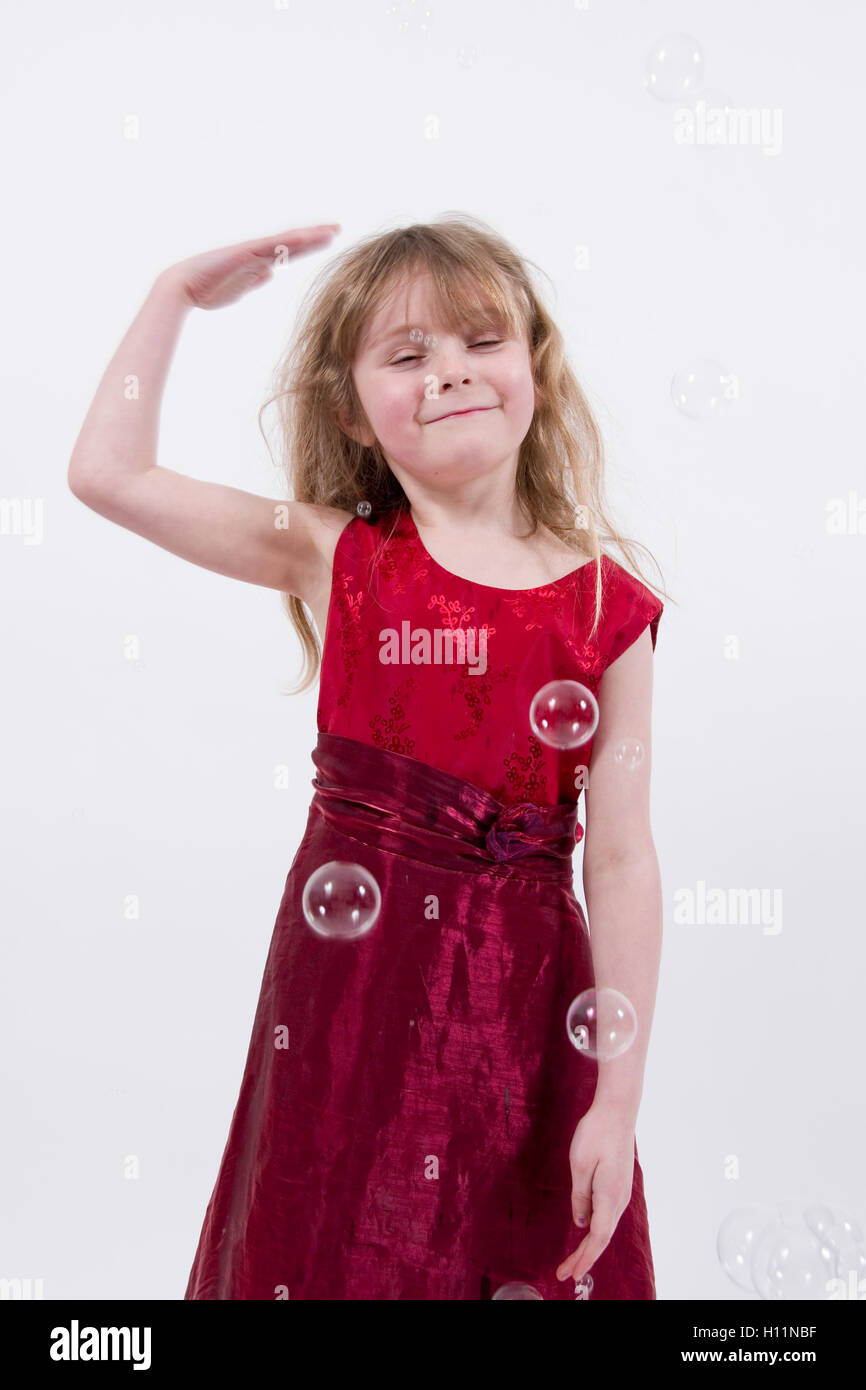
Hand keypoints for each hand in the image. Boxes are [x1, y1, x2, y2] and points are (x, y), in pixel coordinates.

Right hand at [158, 224, 340, 309]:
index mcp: (258, 263)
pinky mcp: (245, 254)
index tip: (327, 241)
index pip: (289, 252)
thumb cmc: (207, 289)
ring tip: (331, 231)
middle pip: (292, 243)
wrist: (183, 287)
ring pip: (287, 242)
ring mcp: (252, 252)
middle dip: (315, 237)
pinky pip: (272, 246)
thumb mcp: (240, 288)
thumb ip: (254, 279)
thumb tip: (270, 274)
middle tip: (337, 229)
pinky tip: (306, 237)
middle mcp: (258, 254)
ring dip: (309, 236)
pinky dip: (290, 241)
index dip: (308, 246)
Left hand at [555, 1102, 635, 1284]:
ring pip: (606, 1228)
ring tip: (573, 1261)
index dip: (584, 1259)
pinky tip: (587, 1234)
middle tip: (564, 1273)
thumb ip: (580, 1197)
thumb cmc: (596, 1133)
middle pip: (602, 1238)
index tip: (569, 1274)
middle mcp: (620, 1199)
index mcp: (609, 1196)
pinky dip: (596, 1231)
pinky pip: (608, 1216)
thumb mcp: (580, 1165)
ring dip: (590, 1246)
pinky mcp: (619, 1185)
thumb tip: (581, 1222)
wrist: (617, 1111)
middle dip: (584, 1258)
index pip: (597, 1238)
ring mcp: (622, 1192)